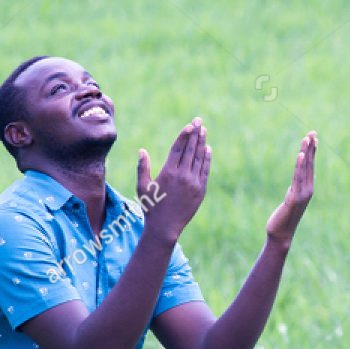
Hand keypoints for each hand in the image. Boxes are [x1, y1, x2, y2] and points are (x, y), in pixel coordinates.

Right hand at [139, 118, 210, 244]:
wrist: (165, 227)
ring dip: (202, 143)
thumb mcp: (142, 187)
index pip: (178, 149)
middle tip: (199, 121)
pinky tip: (207, 149)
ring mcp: (193, 183)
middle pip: (191, 150)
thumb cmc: (150, 207)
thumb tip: (142, 150)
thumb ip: (143, 167)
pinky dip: (207, 159)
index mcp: (167, 172)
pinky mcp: (201, 190)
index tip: (189, 125)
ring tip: (204, 131)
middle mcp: (182, 176)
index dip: (184, 135)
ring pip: (199, 158)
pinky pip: (205, 170)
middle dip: (195, 134)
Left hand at [265, 131, 315, 248]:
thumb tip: (299, 181)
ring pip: (304, 169)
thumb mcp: (291, 200)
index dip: (312, 152)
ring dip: (306, 152)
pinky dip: (299, 166)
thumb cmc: (284, 218)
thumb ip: (296, 189)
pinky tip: (301, 155)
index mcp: (308, 189)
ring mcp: (302, 194)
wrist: (281, 234)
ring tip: (307, 138)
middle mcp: (308, 190)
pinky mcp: (294, 197)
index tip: (313, 138)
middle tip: (312, 132)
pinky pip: (297, 178)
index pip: (311, 166)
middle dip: (310, 148)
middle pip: (310, 164)